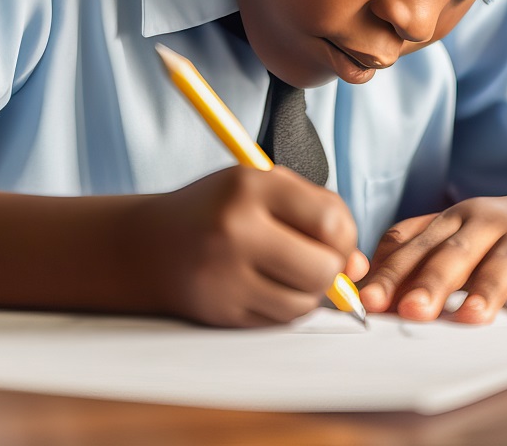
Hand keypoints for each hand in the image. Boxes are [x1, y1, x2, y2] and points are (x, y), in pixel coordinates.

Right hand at [133, 166, 365, 326]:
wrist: (147, 245)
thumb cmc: (217, 210)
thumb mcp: (261, 188)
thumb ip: (316, 213)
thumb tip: (359, 265)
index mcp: (250, 186)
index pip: (331, 221)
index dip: (344, 234)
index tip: (332, 236)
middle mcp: (236, 228)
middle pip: (323, 268)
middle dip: (332, 269)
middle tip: (318, 260)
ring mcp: (225, 274)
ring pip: (306, 302)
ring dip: (310, 293)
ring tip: (289, 272)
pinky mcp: (220, 310)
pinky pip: (280, 321)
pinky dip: (285, 308)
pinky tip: (267, 287)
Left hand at [358, 182, 506, 323]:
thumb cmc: (501, 235)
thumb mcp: (457, 236)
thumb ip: (415, 256)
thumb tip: (367, 291)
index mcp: (452, 220)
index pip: (414, 245)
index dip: (391, 273)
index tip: (369, 302)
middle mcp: (486, 221)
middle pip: (453, 253)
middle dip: (431, 282)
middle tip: (411, 311)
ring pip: (503, 262)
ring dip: (487, 290)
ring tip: (471, 318)